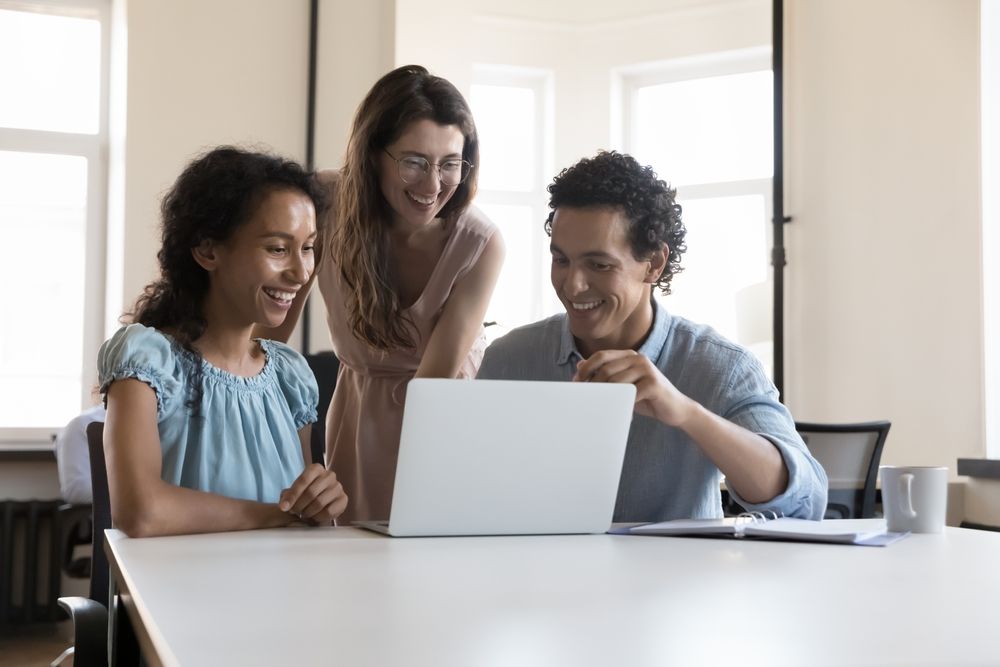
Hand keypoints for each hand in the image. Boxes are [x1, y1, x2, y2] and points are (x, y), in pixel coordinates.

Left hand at [279, 464, 348, 524]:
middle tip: (294, 512)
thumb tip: (284, 505)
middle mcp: (329, 475)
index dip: (292, 495)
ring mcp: (338, 487)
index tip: (284, 508)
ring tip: (304, 514)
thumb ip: (287, 496)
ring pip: (320, 503)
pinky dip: (318, 517)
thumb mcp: (294, 492)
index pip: (303, 480)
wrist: (321, 500)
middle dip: (299, 506)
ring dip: (308, 512)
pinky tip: (314, 516)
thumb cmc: (305, 494)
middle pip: (311, 492)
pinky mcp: (343, 499)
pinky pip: (329, 511)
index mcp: (316, 468)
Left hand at [573, 349, 694, 426]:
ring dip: (605, 397)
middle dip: (592, 385)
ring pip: (616, 382)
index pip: (601, 356)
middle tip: (586, 399)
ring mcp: (647, 369)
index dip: (586, 368)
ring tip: (600, 407)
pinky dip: (621, 405)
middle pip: (606, 369)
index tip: (576, 382)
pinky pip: (629, 394)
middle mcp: (638, 358)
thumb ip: (606, 374)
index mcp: (629, 355)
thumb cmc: (646, 397)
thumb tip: (579, 365)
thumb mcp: (624, 384)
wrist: (675, 408)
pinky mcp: (653, 384)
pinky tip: (621, 414)